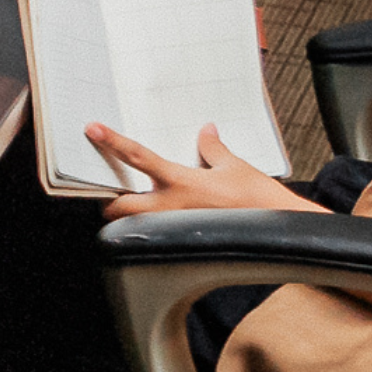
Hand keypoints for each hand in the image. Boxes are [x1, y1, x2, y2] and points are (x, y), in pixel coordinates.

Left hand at [86, 122, 316, 215]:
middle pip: (120, 206)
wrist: (277, 227)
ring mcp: (174, 228)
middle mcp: (171, 207)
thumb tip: (206, 132)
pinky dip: (151, 227)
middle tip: (105, 190)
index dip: (113, 142)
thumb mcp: (233, 166)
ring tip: (128, 205)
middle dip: (107, 200)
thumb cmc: (257, 198)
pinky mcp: (183, 241)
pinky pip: (156, 234)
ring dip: (127, 216)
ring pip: (134, 224)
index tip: (94, 130)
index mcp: (180, 182)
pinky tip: (159, 221)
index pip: (138, 156)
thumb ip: (213, 149)